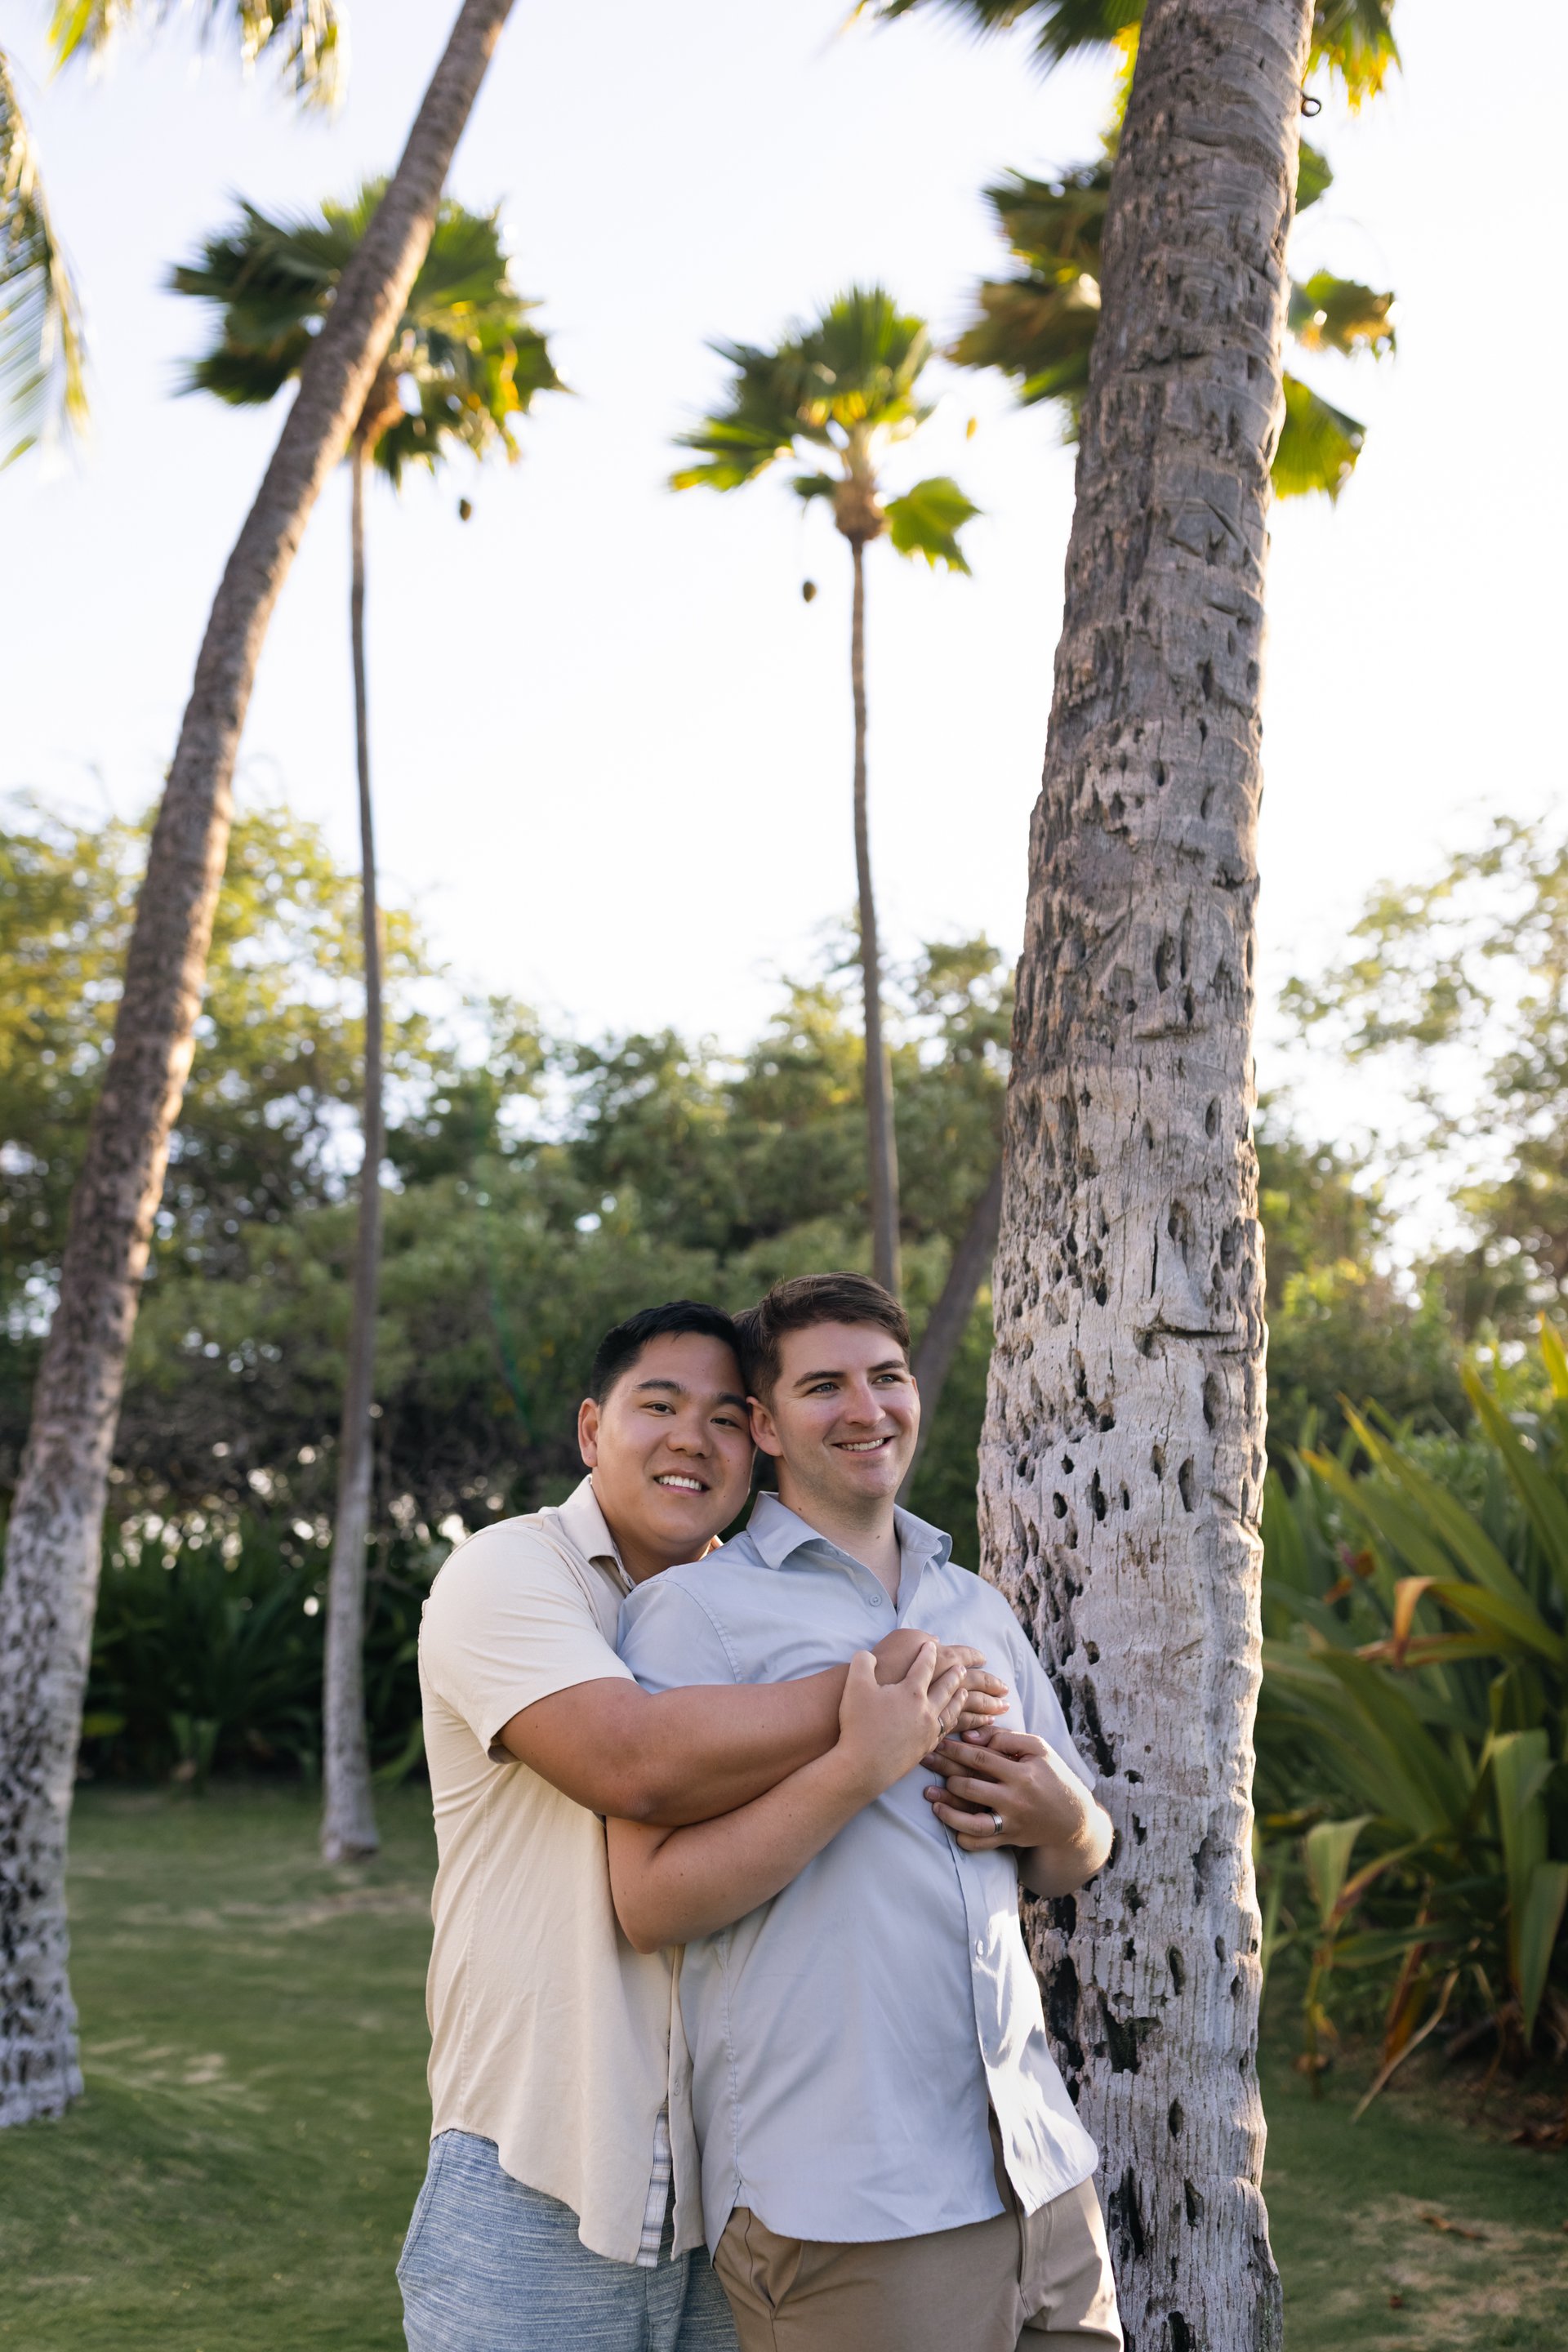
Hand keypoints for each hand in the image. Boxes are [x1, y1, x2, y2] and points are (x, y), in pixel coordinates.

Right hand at [835, 1643, 962, 1802]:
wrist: (864, 1766)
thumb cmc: (858, 1724)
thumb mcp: (855, 1685)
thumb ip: (862, 1662)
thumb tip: (868, 1655)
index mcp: (911, 1691)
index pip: (924, 1666)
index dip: (927, 1653)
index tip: (932, 1644)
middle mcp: (926, 1709)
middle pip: (946, 1687)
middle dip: (954, 1675)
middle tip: (963, 1667)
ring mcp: (928, 1730)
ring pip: (951, 1710)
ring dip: (959, 1699)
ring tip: (965, 1693)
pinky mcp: (926, 1748)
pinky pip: (946, 1731)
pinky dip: (954, 1723)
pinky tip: (951, 1722)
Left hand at [922, 1726, 1091, 1852]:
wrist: (1074, 1819)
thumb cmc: (1053, 1776)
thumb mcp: (1038, 1749)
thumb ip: (1006, 1738)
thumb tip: (970, 1736)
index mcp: (1022, 1773)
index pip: (980, 1758)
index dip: (955, 1748)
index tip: (936, 1741)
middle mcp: (1015, 1799)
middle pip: (970, 1787)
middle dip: (944, 1773)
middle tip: (925, 1762)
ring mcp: (1011, 1822)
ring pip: (973, 1822)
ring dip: (948, 1811)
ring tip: (932, 1799)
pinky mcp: (1009, 1839)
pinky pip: (981, 1844)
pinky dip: (963, 1838)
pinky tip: (950, 1825)